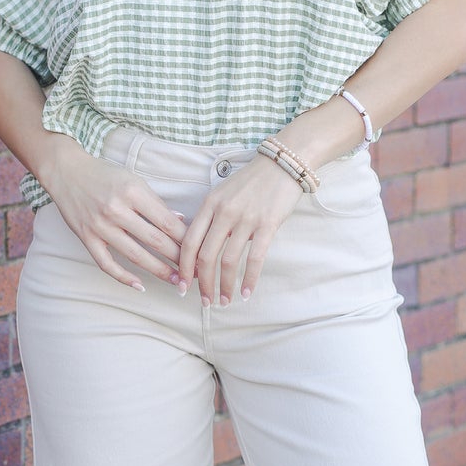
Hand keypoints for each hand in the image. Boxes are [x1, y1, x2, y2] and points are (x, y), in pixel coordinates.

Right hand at [46, 150, 187, 292]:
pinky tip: (140, 286)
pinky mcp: (86, 238)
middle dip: (179, 259)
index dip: (187, 239)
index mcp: (132, 192)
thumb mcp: (134, 180)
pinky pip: (107, 264)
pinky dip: (124, 277)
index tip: (201, 250)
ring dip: (159, 271)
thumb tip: (180, 221)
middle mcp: (116, 210)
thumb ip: (156, 202)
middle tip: (195, 271)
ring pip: (136, 255)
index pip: (167, 222)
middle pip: (155, 241)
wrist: (66, 171)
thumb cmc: (104, 174)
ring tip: (176, 281)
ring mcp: (100, 226)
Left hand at [176, 154, 304, 306]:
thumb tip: (201, 249)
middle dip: (202, 284)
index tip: (183, 285)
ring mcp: (245, 219)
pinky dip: (249, 280)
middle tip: (204, 301)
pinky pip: (254, 259)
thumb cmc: (252, 181)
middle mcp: (224, 213)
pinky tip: (247, 293)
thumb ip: (211, 217)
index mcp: (209, 204)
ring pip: (228, 262)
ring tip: (224, 301)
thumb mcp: (223, 193)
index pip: (189, 241)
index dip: (183, 267)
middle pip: (205, 256)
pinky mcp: (267, 225)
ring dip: (224, 286)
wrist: (283, 164)